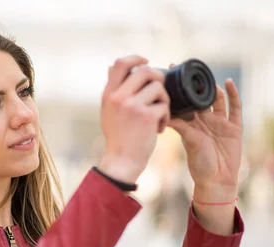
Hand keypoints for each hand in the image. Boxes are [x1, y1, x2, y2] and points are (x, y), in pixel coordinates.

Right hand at [98, 55, 170, 183]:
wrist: (121, 161)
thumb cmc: (118, 137)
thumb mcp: (108, 110)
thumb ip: (112, 89)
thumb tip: (112, 66)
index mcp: (109, 94)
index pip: (120, 63)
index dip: (136, 58)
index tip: (146, 61)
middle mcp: (118, 97)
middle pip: (145, 70)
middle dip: (158, 78)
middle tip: (160, 91)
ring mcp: (132, 106)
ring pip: (158, 88)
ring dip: (164, 100)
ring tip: (158, 115)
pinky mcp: (147, 116)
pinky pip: (164, 106)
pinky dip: (165, 117)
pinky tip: (158, 128)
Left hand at [167, 78, 242, 197]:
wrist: (218, 179)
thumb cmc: (200, 164)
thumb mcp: (189, 141)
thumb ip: (181, 127)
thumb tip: (166, 114)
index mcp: (191, 125)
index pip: (184, 103)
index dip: (179, 90)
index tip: (170, 73)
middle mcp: (205, 121)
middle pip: (200, 98)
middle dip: (195, 85)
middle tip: (187, 69)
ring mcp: (220, 123)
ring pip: (217, 100)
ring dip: (212, 88)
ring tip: (206, 77)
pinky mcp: (234, 126)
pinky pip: (235, 108)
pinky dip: (233, 95)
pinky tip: (227, 82)